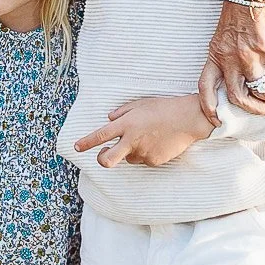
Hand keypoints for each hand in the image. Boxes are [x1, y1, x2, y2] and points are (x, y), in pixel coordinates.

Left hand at [74, 94, 213, 168]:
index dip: (86, 143)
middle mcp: (132, 141)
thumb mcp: (140, 104)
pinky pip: (145, 160)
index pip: (100, 136)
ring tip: (148, 137)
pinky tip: (158, 142)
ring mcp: (143, 152)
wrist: (188, 119)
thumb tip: (110, 119)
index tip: (76, 147)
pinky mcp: (154, 161)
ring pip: (129, 158)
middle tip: (105, 155)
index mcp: (126, 125)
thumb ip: (122, 112)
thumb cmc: (164, 108)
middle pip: (107, 160)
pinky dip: (147, 153)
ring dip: (132, 151)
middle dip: (103, 160)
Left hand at [197, 0, 264, 120]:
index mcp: (215, 55)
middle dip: (254, 110)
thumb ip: (227, 55)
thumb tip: (237, 72)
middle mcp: (228, 57)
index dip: (209, 106)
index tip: (216, 119)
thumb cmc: (237, 9)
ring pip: (260, 88)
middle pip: (237, 96)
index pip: (205, 86)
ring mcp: (247, 53)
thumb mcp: (223, 36)